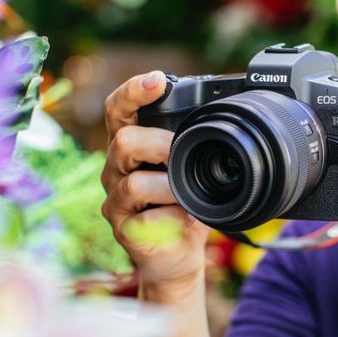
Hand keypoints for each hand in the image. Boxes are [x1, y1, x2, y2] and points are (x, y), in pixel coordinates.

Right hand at [101, 71, 208, 296]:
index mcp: (132, 145)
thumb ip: (195, 144)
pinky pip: (145, 219)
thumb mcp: (194, 169)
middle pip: (122, 141)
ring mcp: (115, 200)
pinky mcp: (122, 230)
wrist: (179, 256)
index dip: (133, 91)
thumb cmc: (186, 206)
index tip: (157, 80)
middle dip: (158, 144)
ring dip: (169, 188)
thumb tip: (222, 115)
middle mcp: (116, 169)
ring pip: (132, 183)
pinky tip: (184, 221)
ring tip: (187, 196)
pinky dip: (172, 219)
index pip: (119, 110)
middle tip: (181, 153)